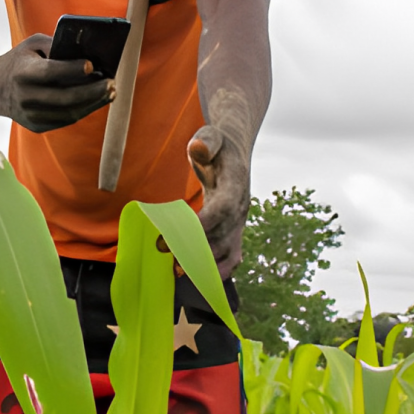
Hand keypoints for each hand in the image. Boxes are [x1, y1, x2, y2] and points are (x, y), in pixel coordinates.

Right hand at [0, 33, 115, 132]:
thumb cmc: (18, 61)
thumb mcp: (31, 45)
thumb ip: (55, 45)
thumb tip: (84, 53)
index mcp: (22, 73)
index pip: (50, 72)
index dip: (71, 69)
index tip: (92, 65)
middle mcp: (25, 96)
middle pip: (65, 97)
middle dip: (92, 91)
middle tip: (111, 82)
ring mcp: (30, 115)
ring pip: (70, 113)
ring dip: (94, 103)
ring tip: (110, 92)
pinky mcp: (36, 126)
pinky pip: (66, 120)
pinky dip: (84, 110)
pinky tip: (97, 100)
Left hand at [187, 125, 249, 278]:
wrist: (235, 154)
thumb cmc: (218, 145)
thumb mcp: (211, 136)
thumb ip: (205, 141)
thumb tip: (198, 147)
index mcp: (236, 186)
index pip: (222, 210)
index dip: (203, 226)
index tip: (177, 237)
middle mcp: (240, 209)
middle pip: (225, 238)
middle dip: (200, 253)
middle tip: (172, 263)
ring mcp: (239, 223)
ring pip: (230, 254)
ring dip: (207, 268)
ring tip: (179, 273)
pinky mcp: (233, 231)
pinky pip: (230, 258)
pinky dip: (215, 271)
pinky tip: (193, 277)